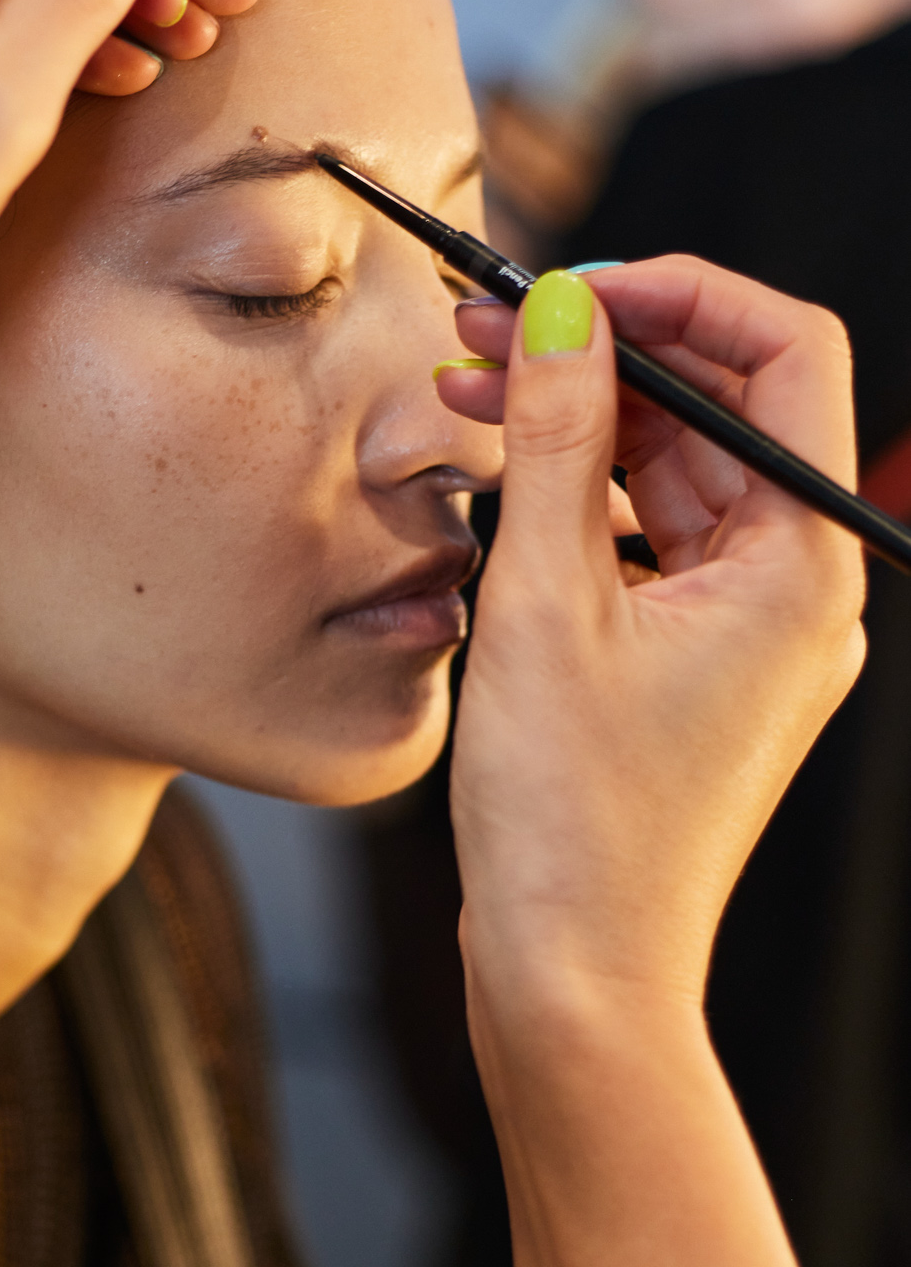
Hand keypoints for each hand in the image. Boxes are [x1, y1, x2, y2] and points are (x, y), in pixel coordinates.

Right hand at [439, 258, 865, 1021]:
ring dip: (578, 427)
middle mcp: (797, 593)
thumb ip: (550, 437)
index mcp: (799, 566)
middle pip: (722, 413)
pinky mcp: (696, 671)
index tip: (572, 289)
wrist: (574, 977)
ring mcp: (749, 635)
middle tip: (486, 328)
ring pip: (674, 477)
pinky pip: (650, 547)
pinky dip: (579, 504)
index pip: (783, 356)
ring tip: (467, 395)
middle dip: (606, 356)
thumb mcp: (543, 601)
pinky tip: (497, 488)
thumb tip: (557, 313)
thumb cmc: (571, 822)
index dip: (680, 296)